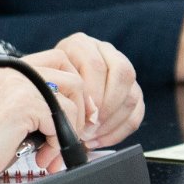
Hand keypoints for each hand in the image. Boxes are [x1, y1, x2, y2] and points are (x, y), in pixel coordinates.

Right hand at [0, 68, 83, 183]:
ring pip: (73, 100)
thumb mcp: (5, 115)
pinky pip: (62, 119)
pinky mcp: (23, 104)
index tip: (73, 119)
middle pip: (74, 77)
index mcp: (11, 71)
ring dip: (70, 132)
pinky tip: (42, 157)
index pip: (60, 62)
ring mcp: (19, 85)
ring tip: (50, 155)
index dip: (74, 91)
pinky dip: (59, 143)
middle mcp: (16, 71)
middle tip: (70, 138)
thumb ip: (32, 105)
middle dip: (80, 112)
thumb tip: (68, 116)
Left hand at [24, 34, 144, 146]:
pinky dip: (120, 129)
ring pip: (132, 94)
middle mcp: (104, 51)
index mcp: (81, 45)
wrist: (50, 88)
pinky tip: (100, 139)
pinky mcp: (132, 89)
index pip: (95, 65)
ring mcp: (121, 69)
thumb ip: (60, 97)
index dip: (92, 93)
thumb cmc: (46, 88)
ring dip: (113, 121)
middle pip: (122, 74)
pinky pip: (137, 110)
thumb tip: (79, 123)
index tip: (82, 116)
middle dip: (107, 107)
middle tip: (91, 127)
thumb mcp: (46, 85)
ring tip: (92, 136)